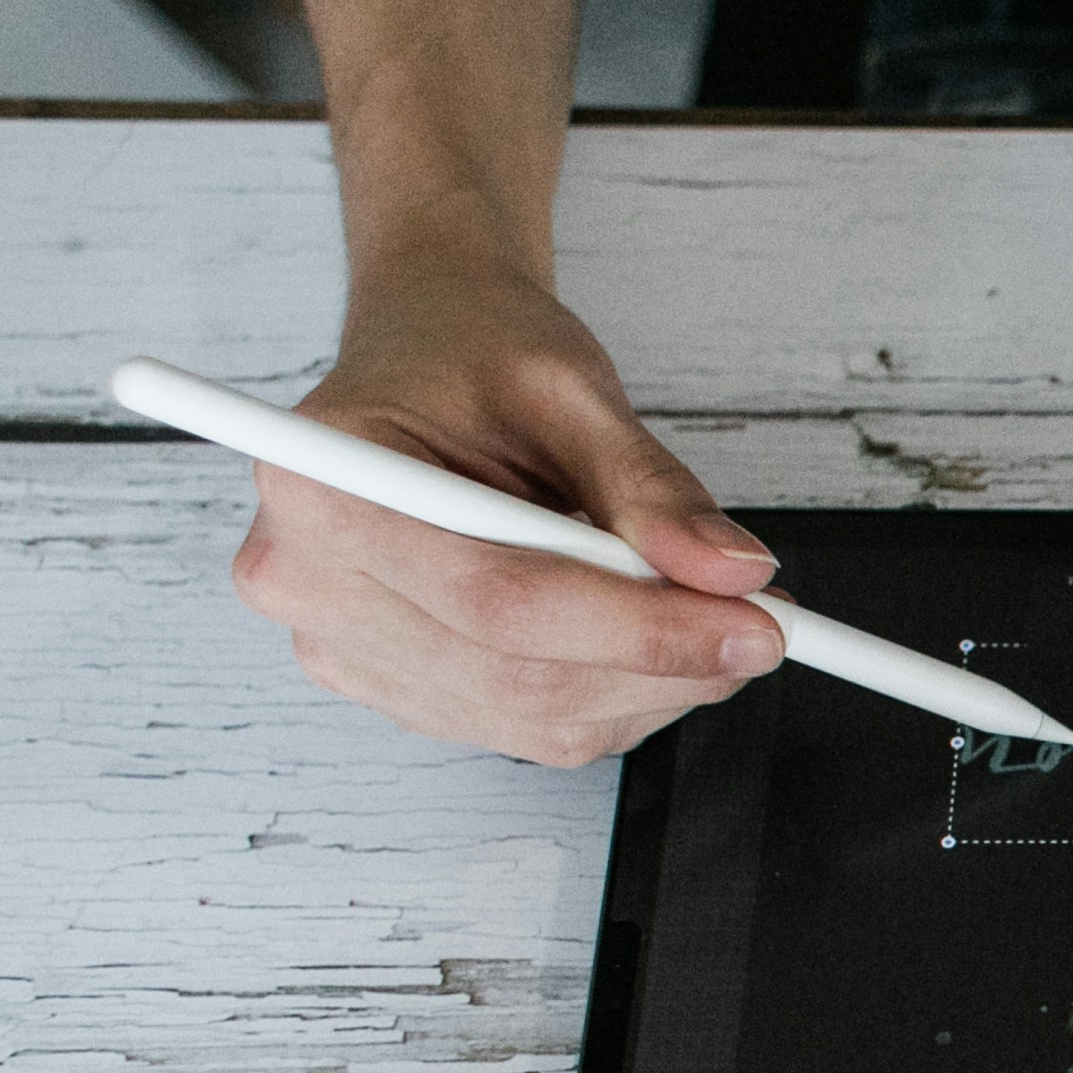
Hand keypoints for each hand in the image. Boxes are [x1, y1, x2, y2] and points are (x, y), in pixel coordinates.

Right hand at [229, 253, 786, 765]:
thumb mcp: (568, 386)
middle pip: (516, 673)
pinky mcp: (387, 683)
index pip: (500, 598)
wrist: (426, 347)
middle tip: (765, 626)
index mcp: (326, 483)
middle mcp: (307, 579)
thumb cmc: (473, 349)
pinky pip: (520, 725)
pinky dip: (608, 695)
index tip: (755, 626)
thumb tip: (731, 575)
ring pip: (530, 718)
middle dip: (663, 663)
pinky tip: (642, 638)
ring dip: (646, 687)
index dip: (640, 627)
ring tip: (709, 618)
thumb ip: (650, 487)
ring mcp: (338, 645)